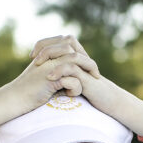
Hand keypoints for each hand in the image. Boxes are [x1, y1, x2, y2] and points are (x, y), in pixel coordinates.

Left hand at [28, 34, 142, 136]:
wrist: (109, 101)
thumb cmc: (91, 93)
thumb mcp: (74, 81)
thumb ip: (63, 74)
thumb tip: (45, 74)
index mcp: (77, 56)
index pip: (58, 40)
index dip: (44, 44)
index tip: (32, 55)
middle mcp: (81, 57)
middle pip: (62, 41)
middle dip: (46, 47)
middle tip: (34, 59)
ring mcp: (85, 66)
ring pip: (67, 51)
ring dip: (51, 55)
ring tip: (38, 65)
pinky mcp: (88, 78)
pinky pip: (73, 68)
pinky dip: (60, 71)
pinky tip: (50, 78)